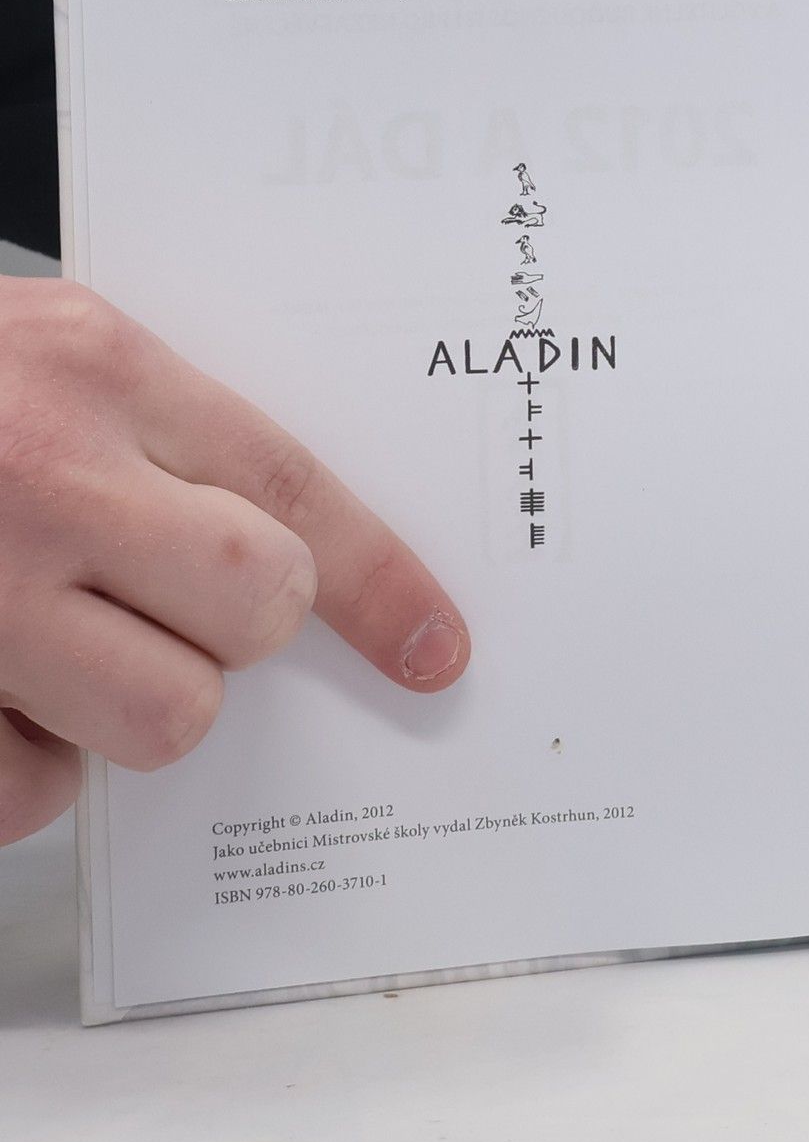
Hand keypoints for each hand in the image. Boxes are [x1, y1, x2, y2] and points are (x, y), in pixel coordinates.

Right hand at [0, 280, 468, 845]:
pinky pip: (30, 792)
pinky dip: (23, 765)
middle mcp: (42, 479)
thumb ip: (159, 431)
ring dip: (130, 699)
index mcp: (94, 369)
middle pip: (257, 611)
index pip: (294, 488)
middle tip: (161, 595)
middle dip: (234, 625)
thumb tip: (290, 553)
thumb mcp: (47, 350)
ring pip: (165, 718)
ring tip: (55, 640)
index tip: (435, 648)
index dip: (384, 580)